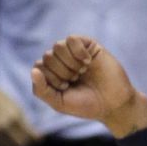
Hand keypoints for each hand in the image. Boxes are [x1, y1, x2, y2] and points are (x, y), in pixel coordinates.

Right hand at [0, 87, 40, 145]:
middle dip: (28, 143)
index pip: (29, 136)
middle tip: (30, 141)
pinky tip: (8, 141)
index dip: (37, 139)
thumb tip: (35, 137)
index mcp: (14, 118)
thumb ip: (25, 123)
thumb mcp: (17, 109)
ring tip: (19, 141)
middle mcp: (4, 127)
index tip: (40, 139)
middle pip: (21, 145)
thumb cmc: (3, 101)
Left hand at [32, 36, 146, 135]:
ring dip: (70, 64)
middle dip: (62, 73)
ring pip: (58, 46)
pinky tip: (87, 62)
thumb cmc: (86, 105)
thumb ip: (42, 90)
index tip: (66, 89)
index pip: (39, 67)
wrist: (113, 103)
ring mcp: (74, 52)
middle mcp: (61, 61)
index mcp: (52, 74)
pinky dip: (78, 52)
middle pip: (48, 57)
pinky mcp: (87, 44)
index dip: (51, 80)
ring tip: (82, 72)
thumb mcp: (60, 103)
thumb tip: (33, 70)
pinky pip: (72, 39)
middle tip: (76, 80)